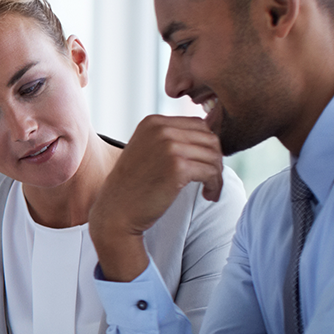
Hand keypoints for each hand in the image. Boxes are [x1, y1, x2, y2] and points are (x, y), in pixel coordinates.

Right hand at [92, 115, 224, 280]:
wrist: (116, 211)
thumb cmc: (134, 186)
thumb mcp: (147, 150)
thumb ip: (170, 139)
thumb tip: (209, 138)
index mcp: (152, 122)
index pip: (198, 125)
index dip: (207, 146)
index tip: (205, 165)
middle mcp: (160, 129)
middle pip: (209, 138)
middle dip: (215, 159)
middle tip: (211, 179)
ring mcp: (169, 146)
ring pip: (213, 155)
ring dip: (217, 174)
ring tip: (210, 189)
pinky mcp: (177, 167)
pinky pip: (211, 171)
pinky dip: (215, 185)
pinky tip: (208, 195)